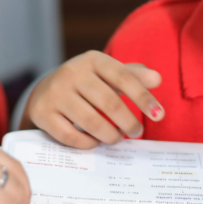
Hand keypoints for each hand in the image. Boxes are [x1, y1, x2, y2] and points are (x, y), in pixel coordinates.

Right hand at [24, 51, 162, 148]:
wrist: (46, 90)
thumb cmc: (88, 83)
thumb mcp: (108, 74)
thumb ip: (133, 76)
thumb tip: (156, 78)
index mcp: (93, 60)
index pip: (123, 77)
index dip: (143, 97)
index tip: (159, 115)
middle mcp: (72, 73)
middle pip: (109, 103)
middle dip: (128, 122)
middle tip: (137, 132)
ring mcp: (55, 93)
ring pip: (90, 122)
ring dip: (110, 135)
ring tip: (117, 138)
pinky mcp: (43, 113)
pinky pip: (70, 136)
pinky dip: (88, 143)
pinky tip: (96, 142)